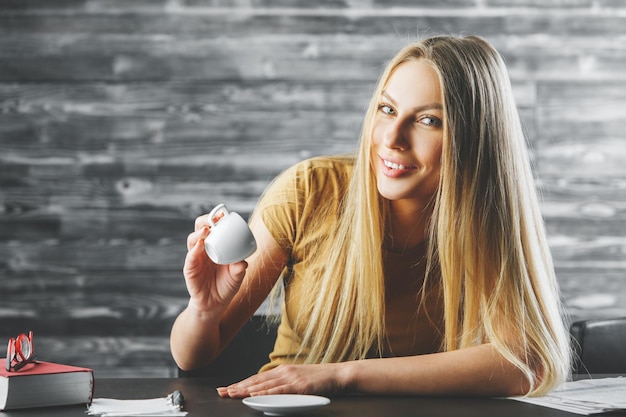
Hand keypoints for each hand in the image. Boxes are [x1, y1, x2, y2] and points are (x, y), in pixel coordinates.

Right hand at [182, 213, 247, 313]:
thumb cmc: (226, 286)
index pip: (213, 228)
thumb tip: (243, 263)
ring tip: (207, 229)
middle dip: (205, 220)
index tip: (223, 213)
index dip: (216, 219)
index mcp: (215, 246)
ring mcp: (195, 258)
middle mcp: (204, 250)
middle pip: (200, 229)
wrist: (215, 304)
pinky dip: (194, 251)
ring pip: (193, 240)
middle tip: (213, 219)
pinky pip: (190, 258)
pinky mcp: (190, 270)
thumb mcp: (237, 277)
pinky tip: (199, 245)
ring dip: (199, 233)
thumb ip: (239, 269)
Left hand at [216, 363, 347, 397]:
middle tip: (222, 391)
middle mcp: (284, 372)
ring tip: (232, 394)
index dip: (241, 383)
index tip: (227, 388)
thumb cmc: (320, 379)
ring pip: (263, 385)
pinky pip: (279, 390)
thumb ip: (283, 383)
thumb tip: (268, 390)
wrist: (338, 374)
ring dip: (246, 390)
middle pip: (256, 381)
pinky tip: (255, 394)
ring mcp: (291, 378)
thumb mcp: (298, 379)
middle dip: (238, 386)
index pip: (257, 378)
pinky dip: (265, 392)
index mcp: (283, 370)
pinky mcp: (299, 386)